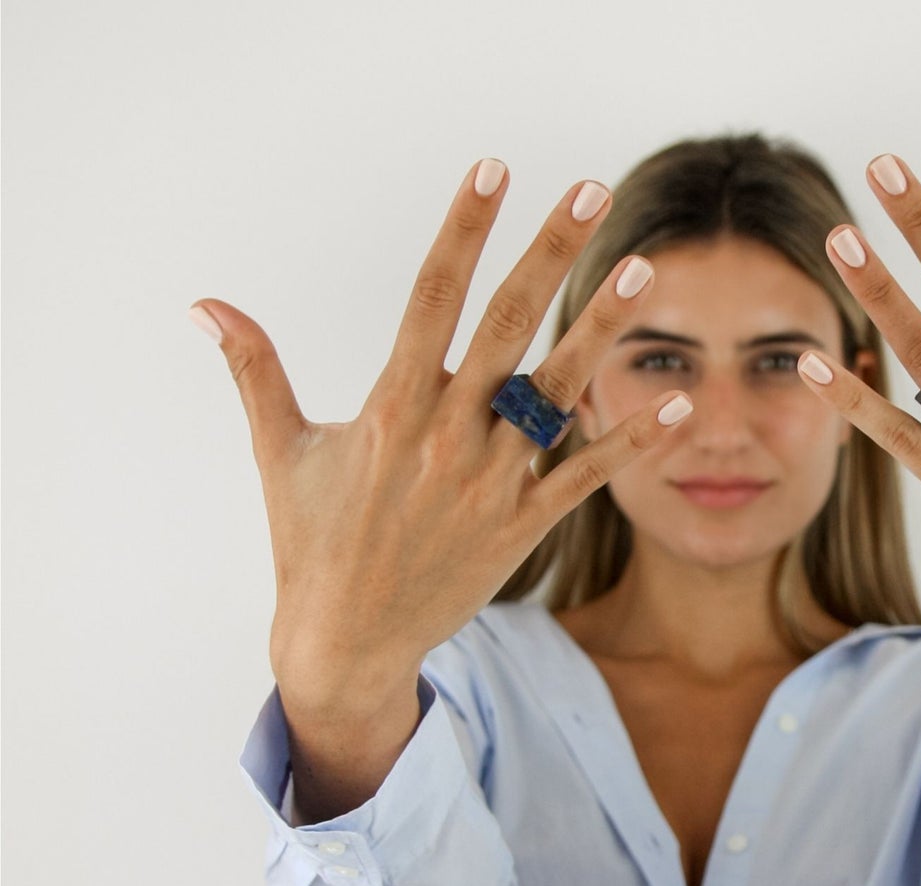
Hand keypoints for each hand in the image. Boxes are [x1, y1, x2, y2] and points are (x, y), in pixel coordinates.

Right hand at [189, 161, 691, 710]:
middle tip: (592, 191)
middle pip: (507, 328)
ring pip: (556, 395)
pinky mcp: (521, 529)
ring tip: (642, 271)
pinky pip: (585, 477)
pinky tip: (677, 402)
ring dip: (600, 331)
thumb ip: (256, 371)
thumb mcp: (279, 452)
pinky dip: (632, 442)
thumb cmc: (311, 543)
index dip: (464, 232)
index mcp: (390, 411)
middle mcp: (446, 439)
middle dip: (551, 254)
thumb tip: (205, 306)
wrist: (348, 643)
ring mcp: (489, 485)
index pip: (431, 299)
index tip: (493, 169)